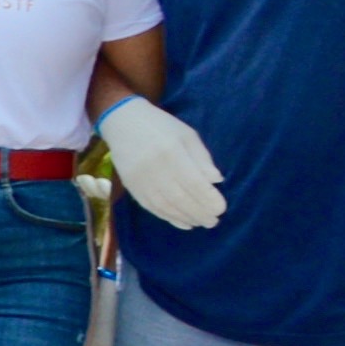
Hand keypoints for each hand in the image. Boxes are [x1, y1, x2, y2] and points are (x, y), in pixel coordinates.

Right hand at [97, 93, 227, 230]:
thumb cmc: (161, 126)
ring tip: (201, 223)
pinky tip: (183, 223)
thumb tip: (216, 181)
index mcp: (171, 151)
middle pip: (180, 198)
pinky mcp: (131, 186)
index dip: (208, 198)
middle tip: (214, 221)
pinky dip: (168, 218)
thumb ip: (202, 158)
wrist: (122, 122)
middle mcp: (154, 168)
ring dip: (185, 218)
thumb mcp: (187, 135)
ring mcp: (140, 179)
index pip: (193, 182)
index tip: (222, 208)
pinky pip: (151, 207)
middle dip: (200, 212)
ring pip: (166, 206)